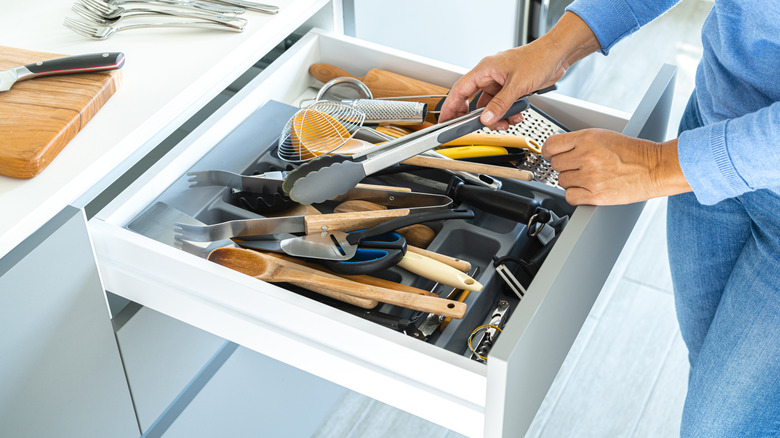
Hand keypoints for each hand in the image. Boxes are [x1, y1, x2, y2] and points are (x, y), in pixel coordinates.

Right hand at [439, 12, 600, 128]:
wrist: (558, 55)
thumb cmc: (538, 58)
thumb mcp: (517, 85)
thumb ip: (500, 104)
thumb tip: (486, 118)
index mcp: (485, 69)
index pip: (460, 90)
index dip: (450, 106)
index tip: (444, 120)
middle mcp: (490, 76)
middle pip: (473, 101)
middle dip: (478, 116)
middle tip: (477, 127)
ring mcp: (500, 83)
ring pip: (490, 106)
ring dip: (497, 117)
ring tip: (507, 121)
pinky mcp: (510, 88)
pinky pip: (502, 105)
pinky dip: (507, 113)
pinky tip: (516, 115)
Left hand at [542, 129, 691, 204]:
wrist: (655, 168)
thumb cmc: (633, 152)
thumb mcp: (603, 136)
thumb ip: (579, 141)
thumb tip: (557, 150)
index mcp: (587, 138)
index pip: (551, 146)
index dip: (550, 152)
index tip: (552, 155)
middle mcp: (586, 156)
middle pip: (555, 164)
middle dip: (565, 166)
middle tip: (579, 166)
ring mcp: (590, 177)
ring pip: (562, 181)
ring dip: (572, 181)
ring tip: (589, 177)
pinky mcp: (595, 195)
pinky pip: (570, 197)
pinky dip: (576, 195)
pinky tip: (587, 189)